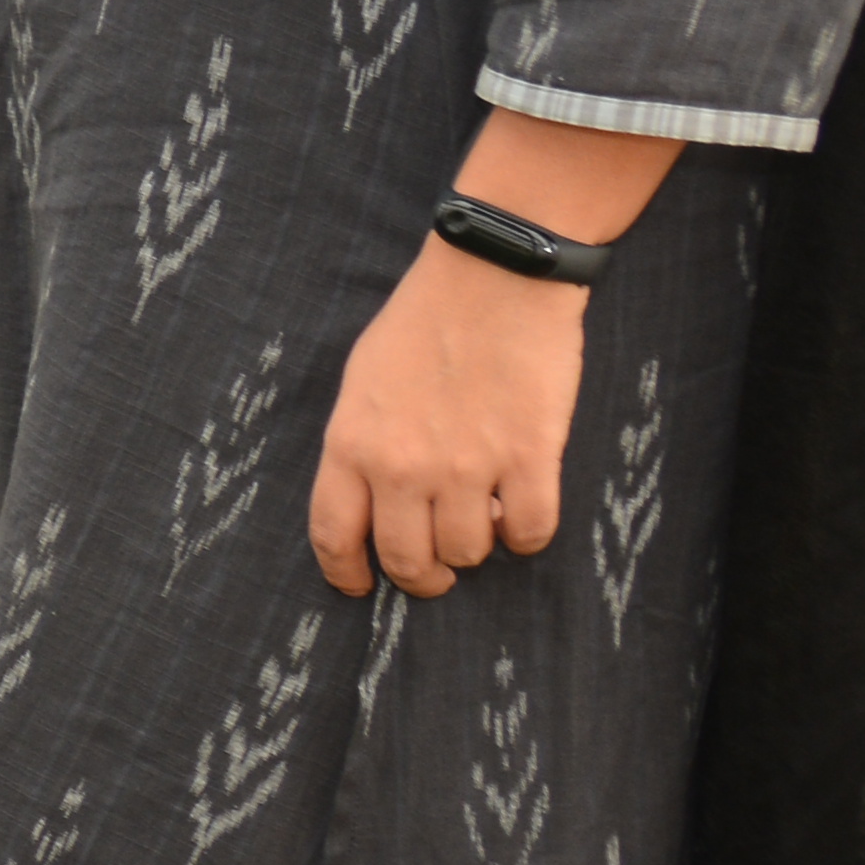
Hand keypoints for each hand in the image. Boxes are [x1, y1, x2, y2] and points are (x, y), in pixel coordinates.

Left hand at [308, 248, 588, 595]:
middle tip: (438, 571)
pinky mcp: (529, 457)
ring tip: (483, 520)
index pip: (333, 535)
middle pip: (407, 560)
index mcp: (351, 444)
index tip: (361, 587)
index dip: (346, 573)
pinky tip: (523, 514)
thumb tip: (370, 499)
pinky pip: (530, 532)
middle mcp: (402, 466)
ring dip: (477, 548)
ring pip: (470, 552)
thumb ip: (360, 443)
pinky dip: (527, 536)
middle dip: (424, 577)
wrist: (493, 277)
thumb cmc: (424, 321)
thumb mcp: (362, 381)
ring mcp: (467, 466)